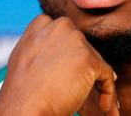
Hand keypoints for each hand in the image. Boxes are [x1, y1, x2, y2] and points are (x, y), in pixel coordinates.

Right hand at [0, 15, 118, 115]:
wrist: (23, 107)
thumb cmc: (21, 90)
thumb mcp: (25, 55)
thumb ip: (42, 45)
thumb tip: (63, 52)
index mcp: (42, 23)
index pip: (65, 33)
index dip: (69, 54)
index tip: (68, 73)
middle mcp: (60, 26)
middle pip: (82, 46)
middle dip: (83, 66)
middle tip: (80, 87)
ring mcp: (76, 41)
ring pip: (95, 60)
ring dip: (95, 81)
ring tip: (96, 102)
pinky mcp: (89, 60)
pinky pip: (106, 74)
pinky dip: (108, 92)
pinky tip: (105, 107)